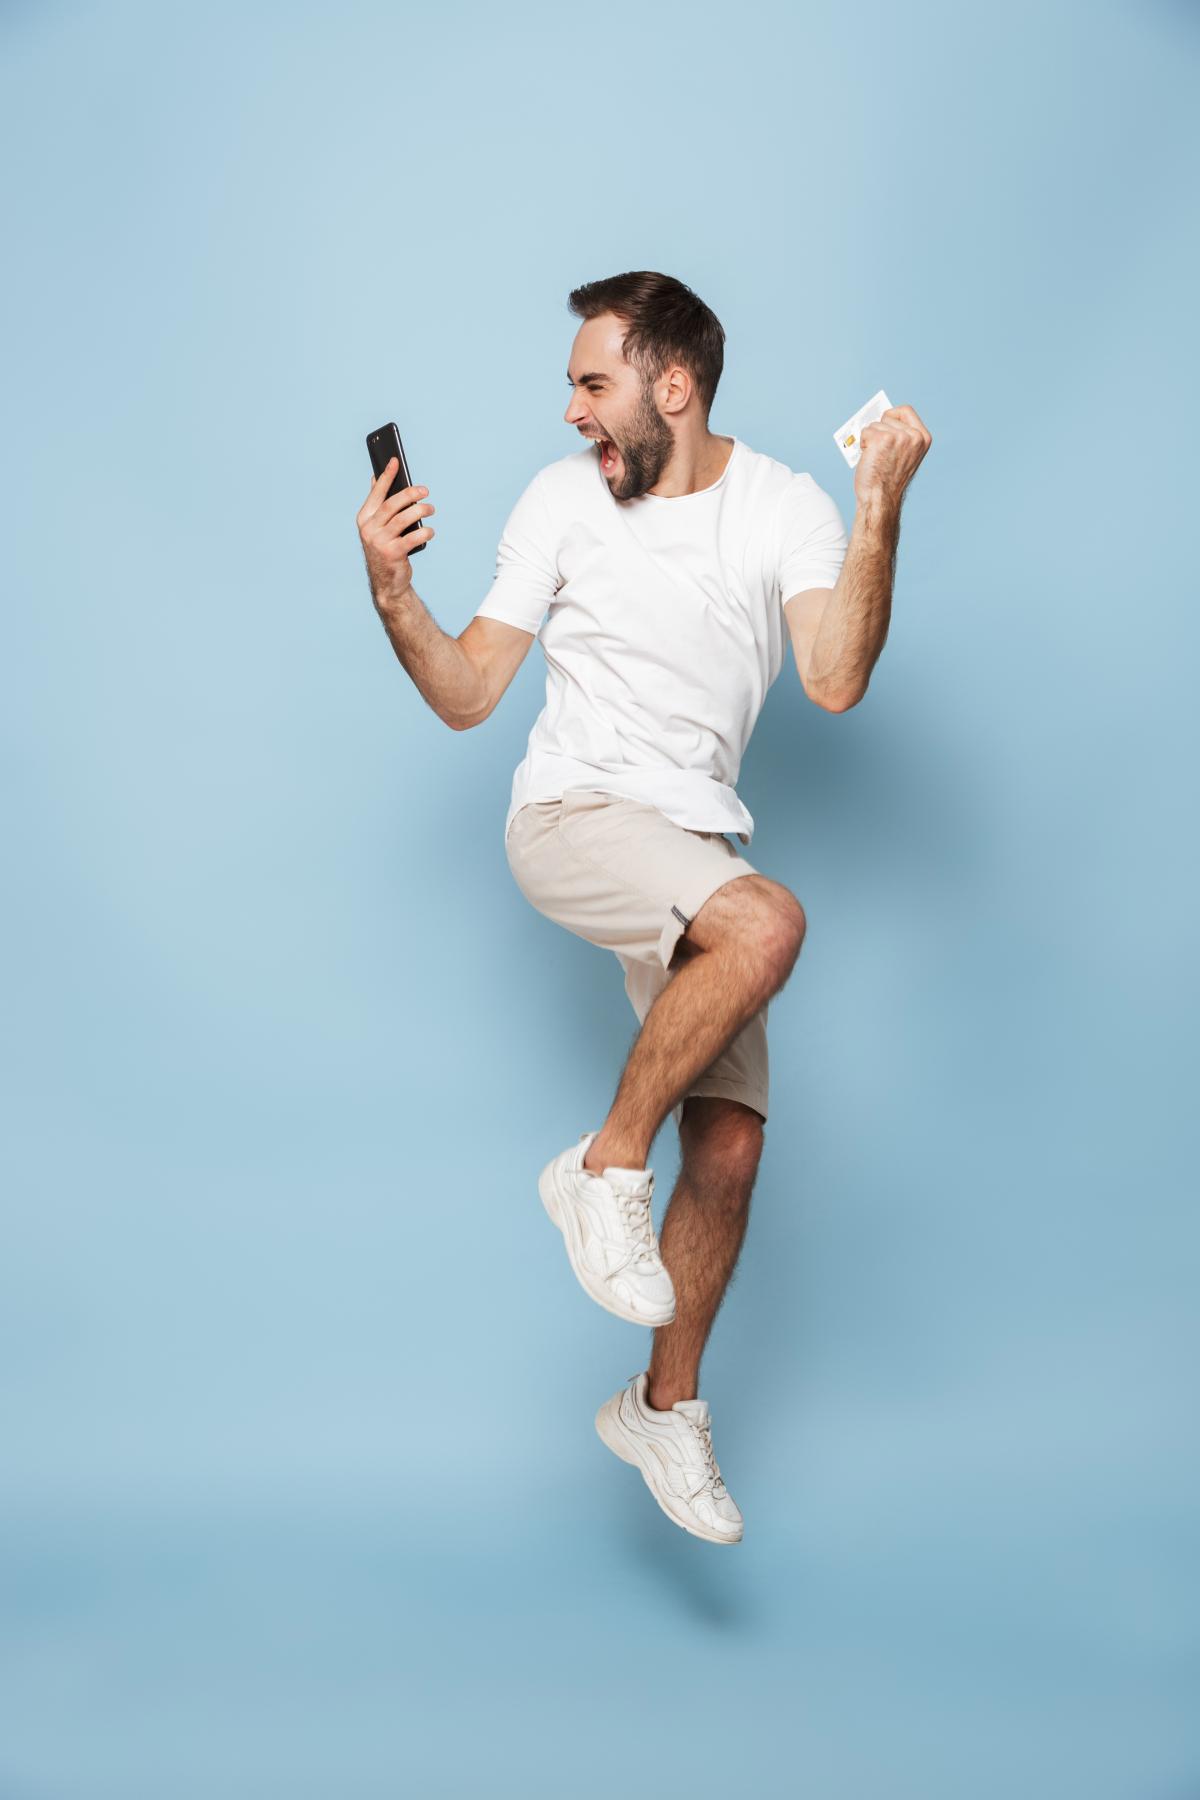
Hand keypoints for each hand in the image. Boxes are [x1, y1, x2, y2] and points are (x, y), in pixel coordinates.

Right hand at [357, 457, 436, 605]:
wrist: (387, 582)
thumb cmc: (386, 549)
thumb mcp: (378, 526)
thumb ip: (377, 504)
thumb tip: (376, 477)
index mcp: (364, 518)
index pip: (376, 492)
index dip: (386, 476)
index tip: (395, 461)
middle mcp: (369, 529)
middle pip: (392, 504)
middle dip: (410, 494)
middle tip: (425, 490)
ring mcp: (380, 542)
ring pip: (404, 519)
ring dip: (421, 511)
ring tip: (431, 509)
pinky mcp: (393, 554)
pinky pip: (413, 537)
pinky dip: (425, 532)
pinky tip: (430, 531)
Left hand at [854, 405, 931, 510]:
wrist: (880, 499)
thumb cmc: (888, 481)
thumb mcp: (903, 454)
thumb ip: (899, 436)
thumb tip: (882, 421)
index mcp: (923, 438)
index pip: (905, 410)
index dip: (892, 417)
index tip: (887, 428)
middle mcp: (914, 436)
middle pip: (887, 416)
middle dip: (879, 431)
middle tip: (881, 451)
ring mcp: (899, 437)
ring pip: (874, 424)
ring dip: (870, 440)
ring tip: (875, 458)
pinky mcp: (882, 439)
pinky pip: (865, 431)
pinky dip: (863, 444)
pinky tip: (869, 457)